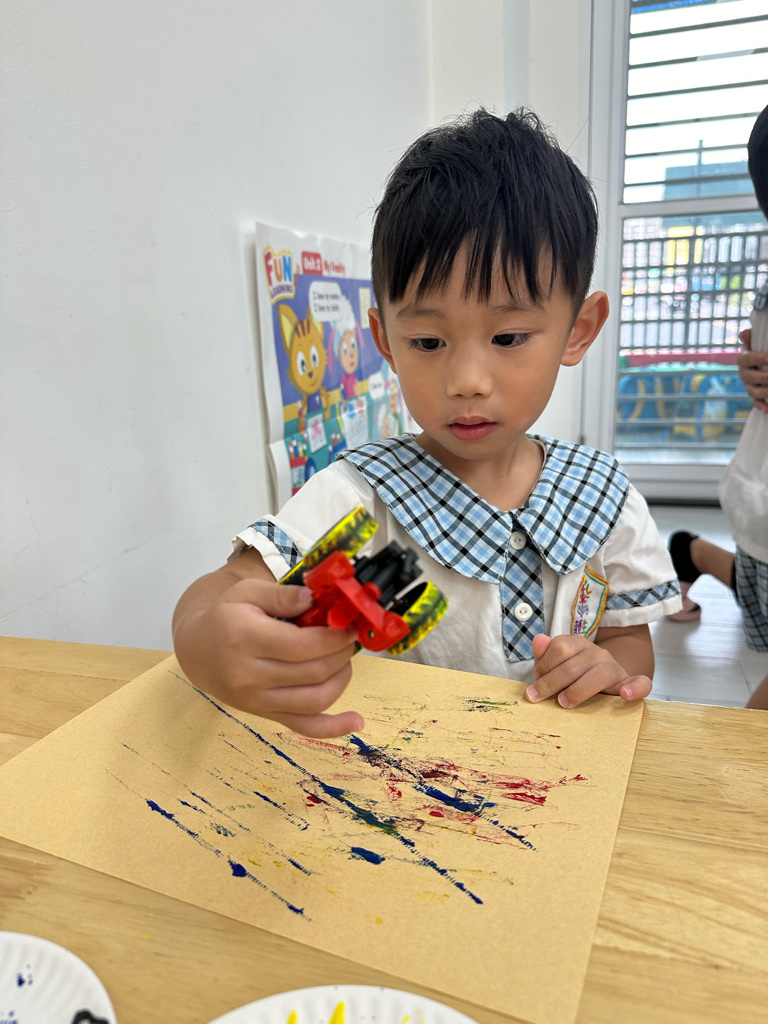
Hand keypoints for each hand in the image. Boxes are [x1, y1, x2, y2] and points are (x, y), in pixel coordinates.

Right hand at [177, 580, 361, 737]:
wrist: (197, 648)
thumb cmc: (226, 616)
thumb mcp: (247, 592)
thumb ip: (282, 594)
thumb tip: (314, 599)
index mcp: (244, 638)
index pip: (302, 646)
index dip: (334, 637)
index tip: (348, 626)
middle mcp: (248, 675)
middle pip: (312, 672)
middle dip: (341, 654)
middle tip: (349, 639)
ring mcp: (255, 700)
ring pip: (314, 700)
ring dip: (341, 679)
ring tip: (344, 660)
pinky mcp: (263, 714)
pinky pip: (302, 726)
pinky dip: (332, 728)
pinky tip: (355, 722)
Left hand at [526, 633, 651, 708]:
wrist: (606, 681)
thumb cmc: (575, 676)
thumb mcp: (558, 664)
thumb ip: (546, 654)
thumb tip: (538, 640)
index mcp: (578, 644)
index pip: (560, 648)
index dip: (545, 665)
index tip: (536, 679)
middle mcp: (597, 653)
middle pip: (573, 665)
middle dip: (551, 682)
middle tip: (536, 697)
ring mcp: (615, 668)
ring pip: (599, 675)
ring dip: (578, 690)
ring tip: (563, 703)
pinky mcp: (629, 684)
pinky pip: (641, 683)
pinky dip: (635, 689)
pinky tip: (625, 695)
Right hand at [738, 329, 767, 412]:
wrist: (765, 364)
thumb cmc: (763, 352)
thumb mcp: (759, 343)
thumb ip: (752, 339)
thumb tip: (745, 333)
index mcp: (744, 359)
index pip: (745, 359)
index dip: (756, 359)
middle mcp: (744, 373)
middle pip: (748, 377)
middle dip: (762, 377)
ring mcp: (749, 386)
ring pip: (752, 391)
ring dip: (764, 391)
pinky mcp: (756, 396)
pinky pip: (756, 403)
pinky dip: (762, 406)